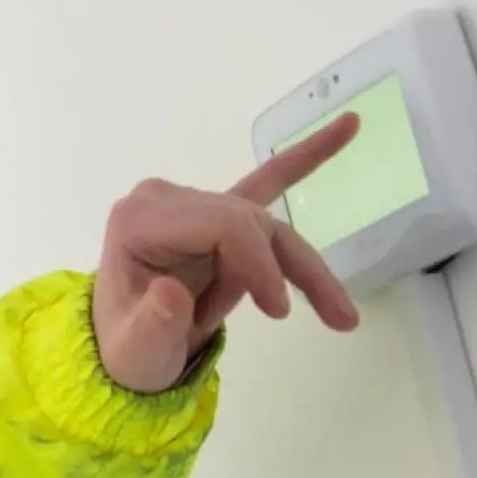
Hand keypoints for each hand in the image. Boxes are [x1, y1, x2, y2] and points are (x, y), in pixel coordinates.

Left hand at [91, 114, 363, 393]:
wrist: (127, 351)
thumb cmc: (129, 352)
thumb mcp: (136, 352)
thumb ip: (152, 326)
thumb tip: (171, 293)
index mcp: (139, 220)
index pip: (221, 224)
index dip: (259, 263)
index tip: (280, 311)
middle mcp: (164, 200)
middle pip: (248, 222)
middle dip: (288, 270)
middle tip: (332, 318)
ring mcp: (190, 202)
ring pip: (265, 224)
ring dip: (302, 268)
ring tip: (341, 314)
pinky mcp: (214, 214)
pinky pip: (266, 181)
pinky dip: (306, 158)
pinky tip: (349, 125)